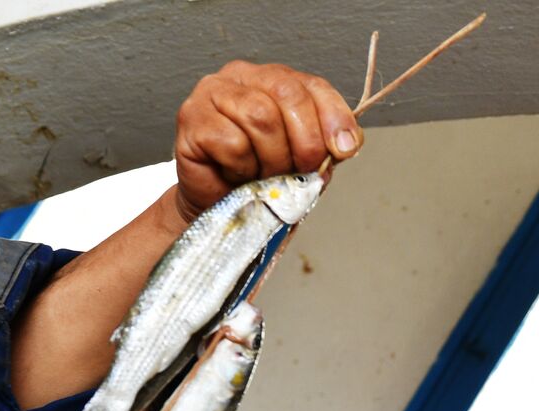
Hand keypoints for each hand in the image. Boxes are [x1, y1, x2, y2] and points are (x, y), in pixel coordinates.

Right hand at [172, 61, 362, 222]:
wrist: (221, 205)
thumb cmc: (261, 177)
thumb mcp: (304, 159)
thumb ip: (327, 144)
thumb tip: (346, 143)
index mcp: (274, 79)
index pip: (313, 85)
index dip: (334, 118)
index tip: (344, 150)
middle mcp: (242, 76)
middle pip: (288, 96)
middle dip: (305, 143)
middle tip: (299, 170)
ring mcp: (213, 93)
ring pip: (261, 118)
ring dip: (272, 158)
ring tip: (264, 174)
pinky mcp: (192, 119)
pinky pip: (232, 143)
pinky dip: (243, 167)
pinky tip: (237, 172)